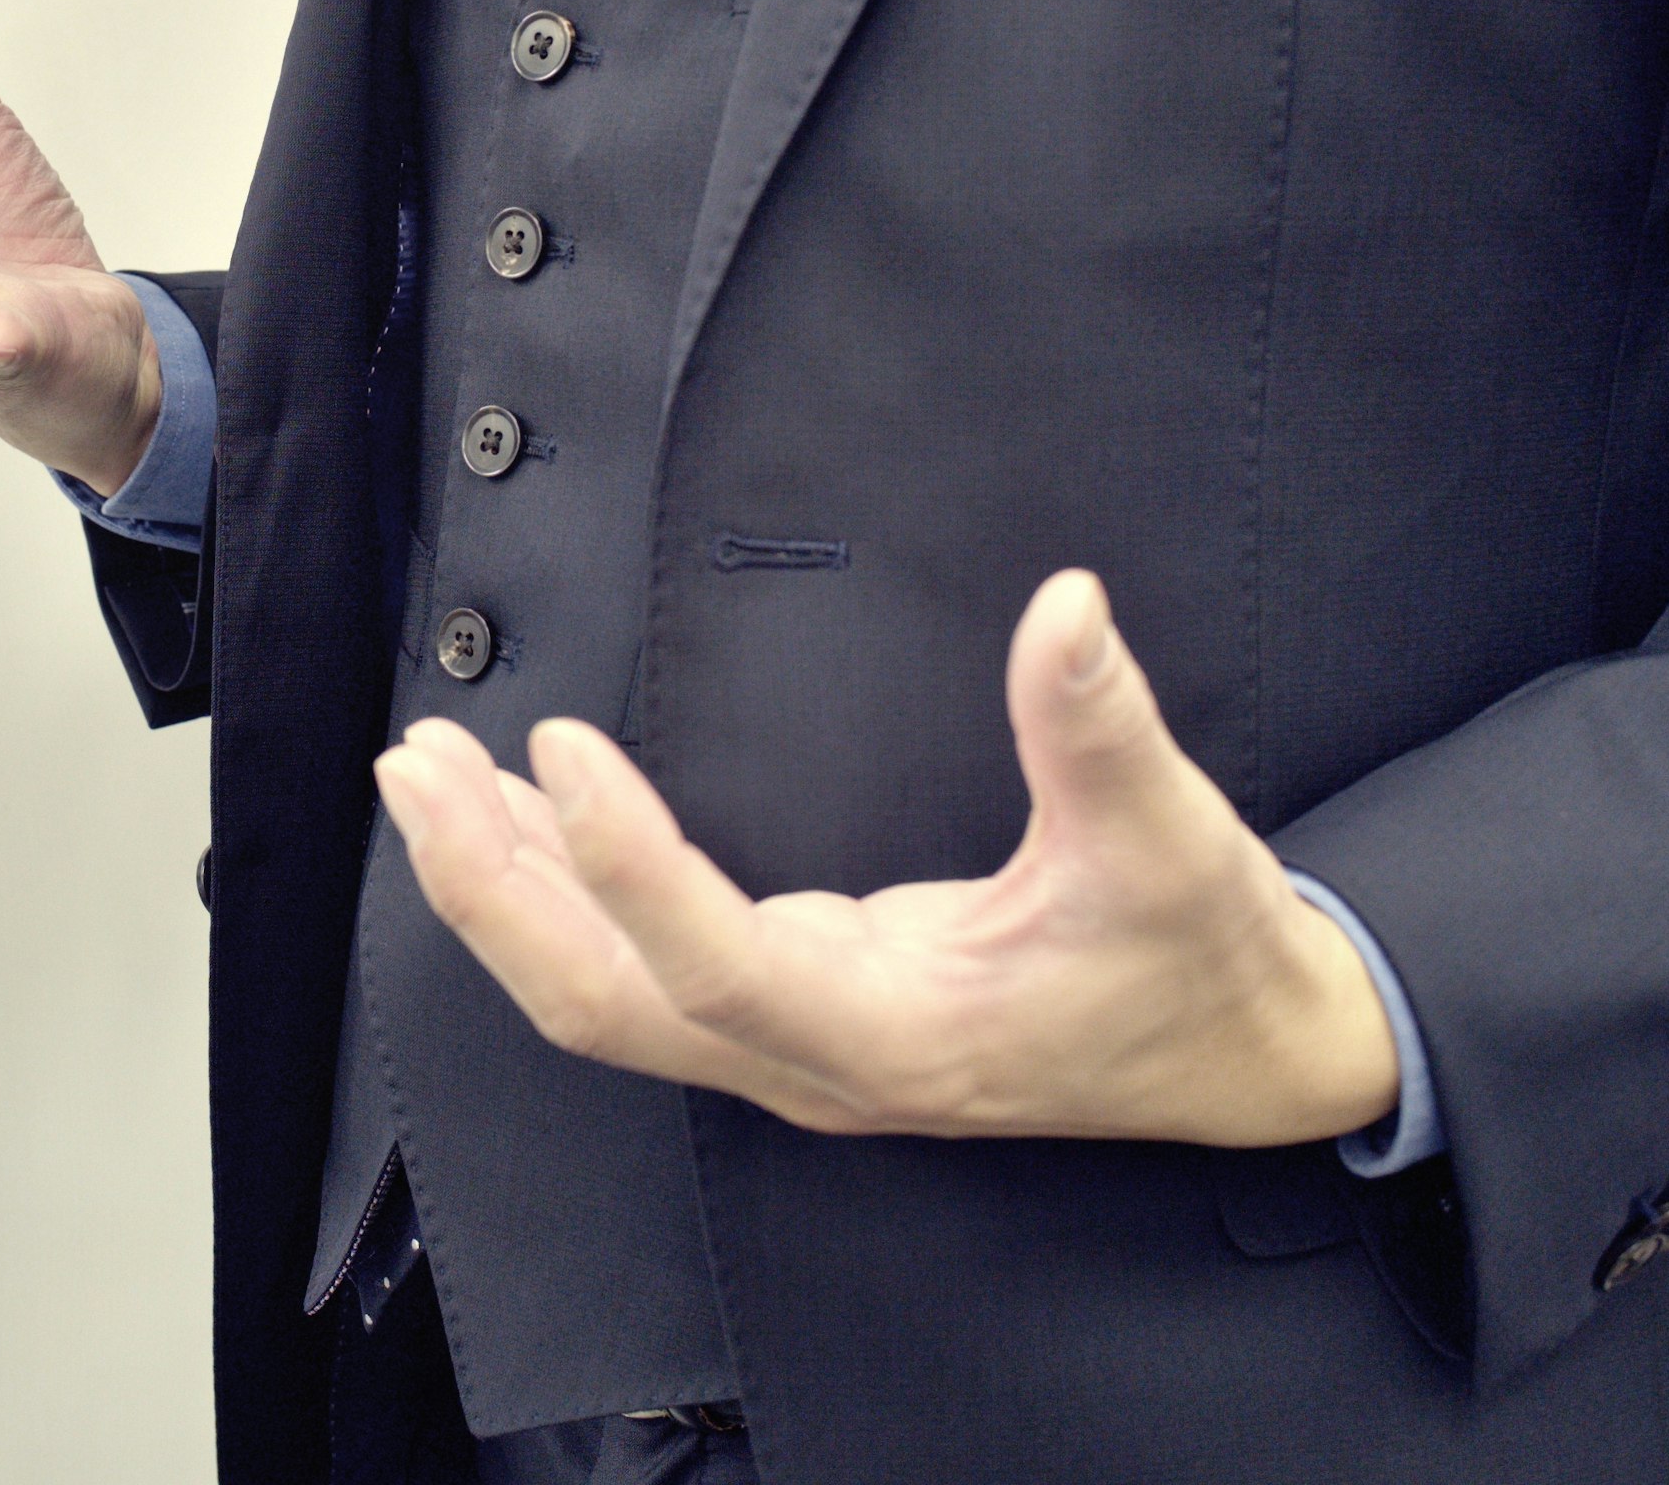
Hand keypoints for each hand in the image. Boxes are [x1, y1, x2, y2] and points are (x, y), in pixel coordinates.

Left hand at [375, 570, 1399, 1148]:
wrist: (1250, 1061)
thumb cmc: (1206, 964)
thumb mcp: (1176, 843)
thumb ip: (1103, 726)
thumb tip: (1065, 605)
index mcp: (900, 1036)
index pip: (715, 966)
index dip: (625, 865)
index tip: (559, 743)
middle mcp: (820, 1063)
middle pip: (603, 1004)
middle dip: (492, 891)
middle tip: (418, 763)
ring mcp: (796, 1051)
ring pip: (603, 998)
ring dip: (503, 892)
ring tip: (425, 775)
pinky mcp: (794, 1019)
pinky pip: (638, 976)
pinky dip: (558, 899)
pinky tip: (510, 822)